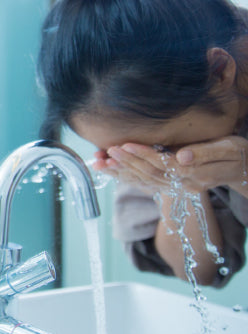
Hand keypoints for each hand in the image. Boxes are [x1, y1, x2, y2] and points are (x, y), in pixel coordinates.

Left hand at [92, 136, 247, 191]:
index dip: (142, 154)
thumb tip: (182, 157)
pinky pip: (145, 184)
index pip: (163, 164)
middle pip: (149, 174)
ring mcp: (177, 188)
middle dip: (125, 162)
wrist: (243, 170)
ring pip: (143, 181)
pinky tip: (110, 170)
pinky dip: (126, 177)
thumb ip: (204, 153)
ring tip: (100, 162)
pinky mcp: (172, 186)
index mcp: (195, 174)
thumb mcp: (227, 149)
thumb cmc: (236, 154)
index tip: (124, 144)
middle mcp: (183, 185)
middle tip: (105, 150)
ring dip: (120, 172)